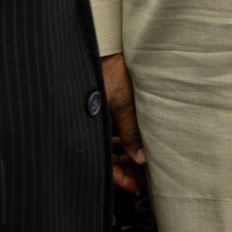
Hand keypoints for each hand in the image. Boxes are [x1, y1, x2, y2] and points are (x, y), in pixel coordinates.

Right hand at [101, 53, 145, 193]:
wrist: (104, 44)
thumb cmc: (109, 71)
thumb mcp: (122, 102)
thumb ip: (130, 131)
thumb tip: (141, 159)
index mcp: (88, 127)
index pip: (101, 163)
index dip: (116, 178)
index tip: (133, 187)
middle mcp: (88, 126)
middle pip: (104, 157)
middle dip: (124, 169)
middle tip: (143, 179)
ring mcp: (94, 119)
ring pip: (108, 147)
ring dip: (125, 156)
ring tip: (143, 165)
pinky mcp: (101, 111)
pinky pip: (108, 134)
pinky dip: (121, 142)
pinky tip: (136, 147)